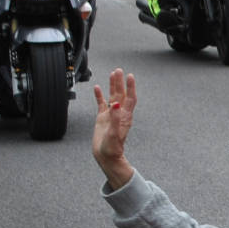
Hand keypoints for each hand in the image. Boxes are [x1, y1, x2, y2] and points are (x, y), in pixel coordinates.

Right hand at [91, 68, 137, 189]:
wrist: (106, 157)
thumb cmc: (112, 148)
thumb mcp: (114, 134)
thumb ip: (116, 119)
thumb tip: (116, 104)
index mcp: (125, 117)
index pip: (129, 98)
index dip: (130, 87)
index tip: (130, 76)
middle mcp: (119, 114)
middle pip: (121, 94)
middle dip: (120, 82)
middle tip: (119, 70)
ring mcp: (111, 115)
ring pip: (112, 97)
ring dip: (112, 86)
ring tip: (112, 74)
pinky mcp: (102, 118)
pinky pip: (101, 104)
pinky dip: (100, 95)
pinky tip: (98, 88)